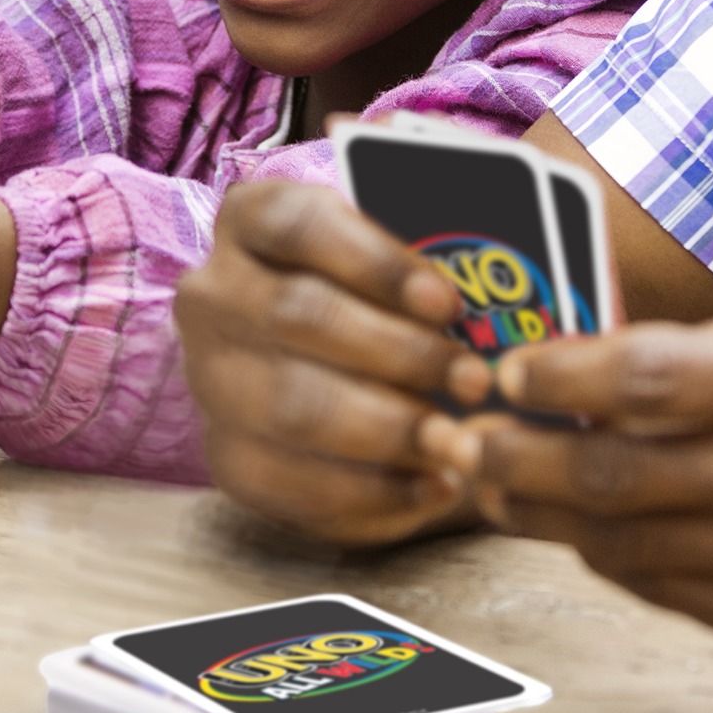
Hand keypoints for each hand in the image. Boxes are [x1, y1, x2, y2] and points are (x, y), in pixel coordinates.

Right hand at [176, 177, 490, 546]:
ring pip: (293, 404)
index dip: (376, 262)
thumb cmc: (379, 304)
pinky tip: (430, 487)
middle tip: (474, 383)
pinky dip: (371, 491)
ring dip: (388, 430)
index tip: (447, 303)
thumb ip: (428, 275)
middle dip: (399, 354)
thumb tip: (502, 304)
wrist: (328, 374)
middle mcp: (215, 293)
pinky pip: (289, 480)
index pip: (299, 224)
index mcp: (251, 220)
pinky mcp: (226, 453)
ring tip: (459, 445)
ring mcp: (210, 376)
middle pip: (300, 314)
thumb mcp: (394, 268)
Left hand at [470, 285, 712, 654]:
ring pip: (617, 543)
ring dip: (539, 513)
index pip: (646, 381)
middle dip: (513, 457)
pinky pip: (660, 590)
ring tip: (498, 482)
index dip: (559, 379)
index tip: (511, 372)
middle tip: (464, 437)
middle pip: (607, 475)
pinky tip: (579, 528)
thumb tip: (591, 360)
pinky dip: (605, 557)